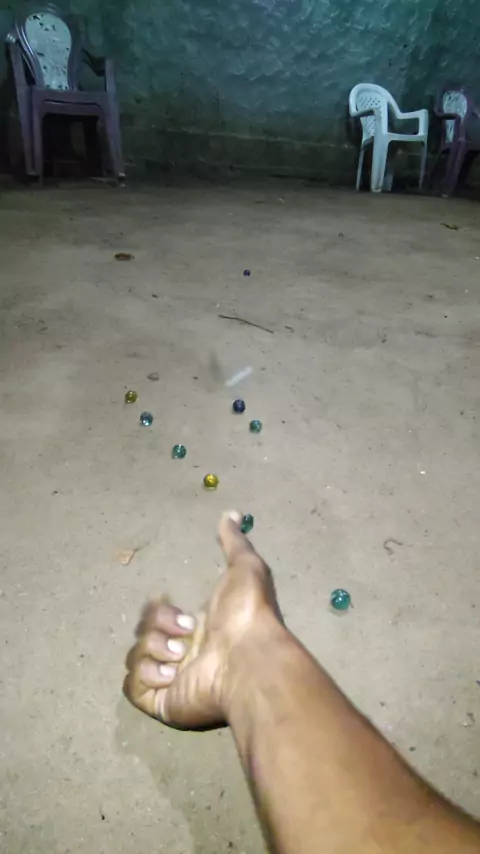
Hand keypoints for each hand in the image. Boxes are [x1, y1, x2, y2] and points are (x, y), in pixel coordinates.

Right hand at [123, 510, 282, 728]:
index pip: (158, 615)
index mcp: (199, 629)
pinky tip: (170, 672)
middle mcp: (183, 655)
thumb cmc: (247, 614)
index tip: (170, 603)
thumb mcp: (245, 567)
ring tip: (180, 656)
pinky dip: (145, 675)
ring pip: (135, 658)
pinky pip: (133, 688)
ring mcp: (171, 681)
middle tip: (185, 634)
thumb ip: (235, 542)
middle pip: (142, 633)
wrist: (249, 659)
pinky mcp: (162, 704)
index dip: (157, 608)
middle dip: (157, 626)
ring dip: (153, 649)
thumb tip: (234, 513)